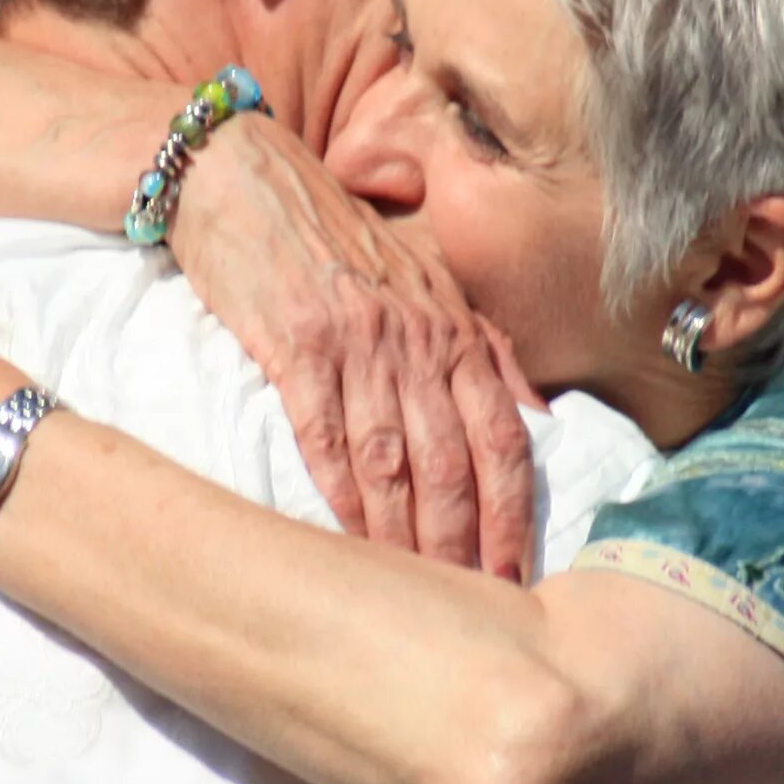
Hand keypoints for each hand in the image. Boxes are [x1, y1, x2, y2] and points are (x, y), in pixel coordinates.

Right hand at [168, 114, 539, 578]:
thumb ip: (482, 347)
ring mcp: (357, 342)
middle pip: (455, 463)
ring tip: (414, 594)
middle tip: (473, 606)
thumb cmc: (335, 235)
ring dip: (407, 536)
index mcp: (455, 329)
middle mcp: (416, 340)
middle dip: (466, 544)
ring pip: (395, 461)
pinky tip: (346, 539)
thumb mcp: (426, 279)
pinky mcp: (296, 345)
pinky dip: (339, 494)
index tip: (519, 575)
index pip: (505, 438)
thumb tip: (538, 415)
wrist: (244, 177)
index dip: (516, 513)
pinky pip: (325, 434)